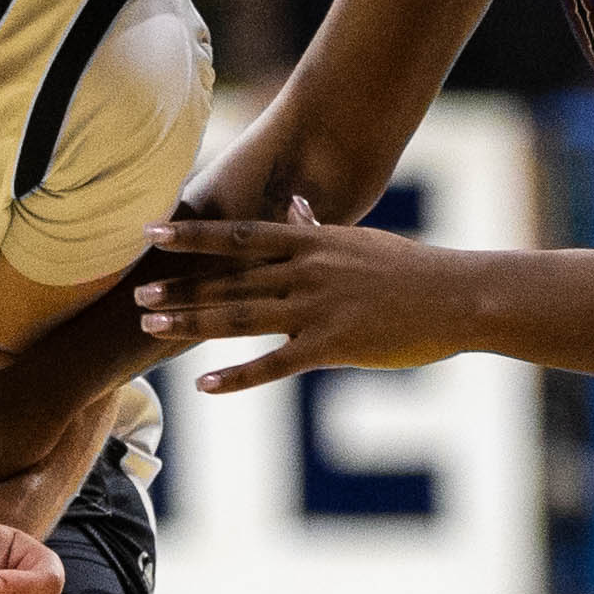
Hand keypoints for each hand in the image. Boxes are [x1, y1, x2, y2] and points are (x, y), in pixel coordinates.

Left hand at [138, 197, 468, 394]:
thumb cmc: (411, 270)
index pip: (238, 235)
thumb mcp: (360, 241)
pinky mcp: (332, 346)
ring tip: (151, 329)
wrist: (458, 296)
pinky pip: (275, 364)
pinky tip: (205, 385)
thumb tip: (295, 208)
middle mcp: (305, 270)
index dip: (193, 236)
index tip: (151, 233)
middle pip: (229, 278)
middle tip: (135, 294)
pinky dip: (238, 376)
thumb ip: (318, 230)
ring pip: (241, 315)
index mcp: (310, 242)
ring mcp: (316, 308)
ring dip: (193, 322)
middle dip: (180, 286)